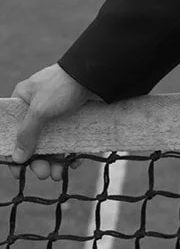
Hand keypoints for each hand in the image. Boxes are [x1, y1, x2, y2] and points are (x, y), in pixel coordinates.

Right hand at [8, 65, 100, 181]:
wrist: (98, 74)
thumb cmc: (63, 87)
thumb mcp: (40, 110)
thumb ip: (27, 133)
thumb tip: (17, 157)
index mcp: (24, 100)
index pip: (13, 129)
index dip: (14, 150)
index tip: (18, 170)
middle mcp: (39, 108)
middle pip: (34, 140)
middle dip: (39, 160)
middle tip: (44, 174)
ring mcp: (59, 114)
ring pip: (53, 143)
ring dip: (54, 161)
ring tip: (59, 174)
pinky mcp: (76, 118)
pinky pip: (70, 140)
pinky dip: (71, 153)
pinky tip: (74, 162)